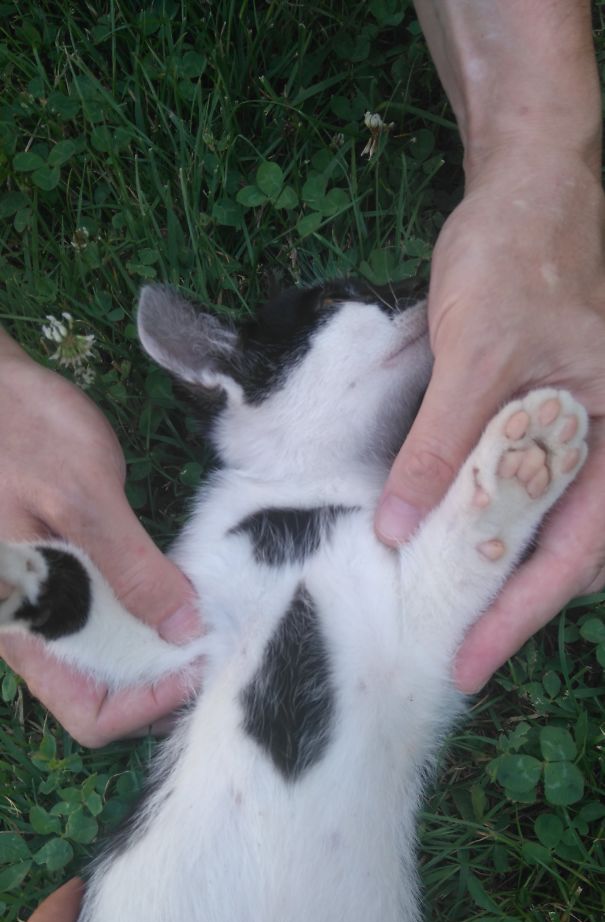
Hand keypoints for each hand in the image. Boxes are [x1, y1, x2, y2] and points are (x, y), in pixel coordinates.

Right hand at [0, 328, 201, 744]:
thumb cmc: (19, 430)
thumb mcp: (81, 496)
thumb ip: (130, 569)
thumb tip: (183, 630)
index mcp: (24, 625)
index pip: (89, 715)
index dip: (149, 704)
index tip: (197, 660)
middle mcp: (34, 628)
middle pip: (105, 694)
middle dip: (163, 677)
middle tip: (217, 637)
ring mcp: (48, 604)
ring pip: (110, 659)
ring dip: (159, 645)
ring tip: (207, 614)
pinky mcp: (63, 576)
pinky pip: (108, 616)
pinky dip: (147, 610)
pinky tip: (180, 585)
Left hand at [376, 147, 604, 689]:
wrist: (523, 189)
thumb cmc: (516, 258)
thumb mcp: (476, 353)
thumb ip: (441, 443)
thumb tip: (401, 529)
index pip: (580, 546)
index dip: (522, 610)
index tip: (470, 660)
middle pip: (574, 549)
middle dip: (517, 603)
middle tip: (457, 648)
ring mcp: (577, 433)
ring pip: (549, 524)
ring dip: (504, 568)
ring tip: (452, 611)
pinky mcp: (540, 422)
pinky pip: (524, 490)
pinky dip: (490, 525)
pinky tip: (452, 544)